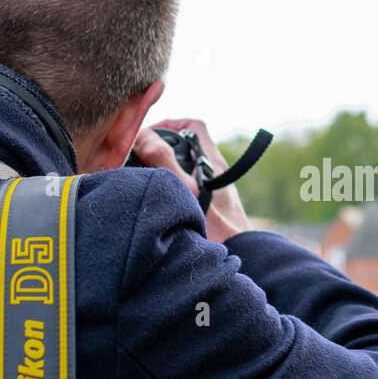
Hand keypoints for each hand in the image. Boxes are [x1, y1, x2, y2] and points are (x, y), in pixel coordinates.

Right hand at [130, 119, 249, 243]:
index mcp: (212, 160)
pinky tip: (158, 199)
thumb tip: (142, 136)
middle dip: (161, 147)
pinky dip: (172, 185)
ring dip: (165, 168)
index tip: (147, 136)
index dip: (170, 123)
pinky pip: (188, 185)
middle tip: (138, 157)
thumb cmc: (216, 228)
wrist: (239, 255)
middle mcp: (215, 170)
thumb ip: (163, 160)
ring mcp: (214, 187)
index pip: (193, 126)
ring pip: (185, 166)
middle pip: (186, 144)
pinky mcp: (211, 204)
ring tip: (144, 178)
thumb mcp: (185, 190)